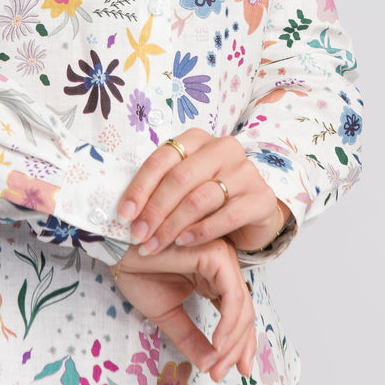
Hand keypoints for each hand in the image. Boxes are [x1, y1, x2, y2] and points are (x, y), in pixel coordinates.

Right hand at [111, 239, 255, 381]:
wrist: (117, 251)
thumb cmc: (138, 272)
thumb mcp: (168, 314)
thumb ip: (191, 338)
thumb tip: (209, 366)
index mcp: (213, 275)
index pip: (237, 313)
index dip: (239, 345)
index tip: (234, 372)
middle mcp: (222, 264)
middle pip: (244, 312)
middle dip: (236, 348)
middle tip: (220, 374)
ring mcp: (221, 256)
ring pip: (242, 306)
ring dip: (232, 341)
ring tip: (216, 363)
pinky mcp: (216, 254)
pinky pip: (232, 295)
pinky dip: (229, 322)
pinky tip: (218, 342)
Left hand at [117, 128, 290, 254]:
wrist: (253, 211)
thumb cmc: (209, 196)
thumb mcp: (184, 185)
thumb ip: (159, 187)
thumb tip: (123, 209)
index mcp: (197, 139)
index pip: (162, 159)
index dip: (139, 188)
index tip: (124, 215)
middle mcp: (223, 148)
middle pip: (179, 179)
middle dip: (154, 211)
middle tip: (138, 236)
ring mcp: (246, 171)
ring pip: (200, 198)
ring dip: (172, 226)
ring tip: (156, 245)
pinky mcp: (261, 197)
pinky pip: (227, 215)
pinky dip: (202, 231)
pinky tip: (185, 243)